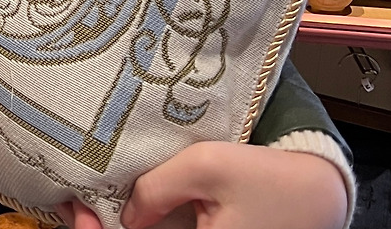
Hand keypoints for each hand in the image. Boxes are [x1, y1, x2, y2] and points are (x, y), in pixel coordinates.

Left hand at [54, 142, 348, 228]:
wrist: (317, 191)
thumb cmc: (264, 176)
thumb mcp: (205, 167)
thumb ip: (157, 189)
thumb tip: (125, 215)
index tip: (73, 209)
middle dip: (103, 227)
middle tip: (73, 204)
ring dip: (122, 226)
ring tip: (90, 203)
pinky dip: (143, 225)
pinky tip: (123, 209)